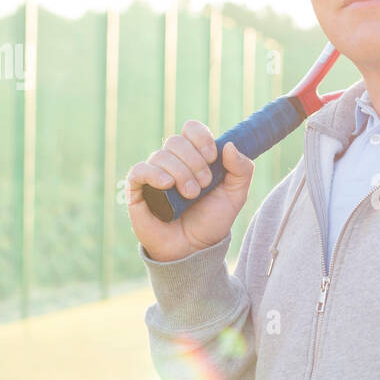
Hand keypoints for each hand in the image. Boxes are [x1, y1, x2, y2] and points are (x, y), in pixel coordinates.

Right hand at [125, 122, 253, 261]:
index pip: (191, 129)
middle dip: (194, 162)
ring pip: (161, 155)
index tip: (212, 157)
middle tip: (204, 185)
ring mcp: (154, 175)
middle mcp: (172, 162)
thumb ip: (242, 169)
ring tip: (191, 195)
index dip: (201, 138)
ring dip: (180, 173)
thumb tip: (228, 145)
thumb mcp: (235, 195)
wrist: (194, 250)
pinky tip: (167, 185)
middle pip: (176, 141)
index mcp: (193, 157)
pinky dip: (154, 174)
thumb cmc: (211, 221)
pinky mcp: (137, 190)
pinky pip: (140, 171)